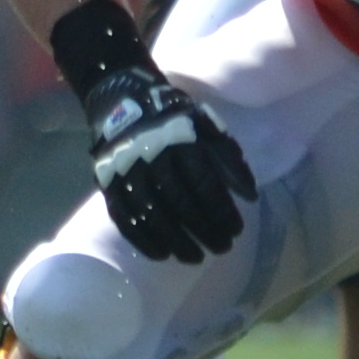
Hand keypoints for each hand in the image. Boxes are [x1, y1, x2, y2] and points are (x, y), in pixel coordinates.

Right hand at [83, 64, 253, 262]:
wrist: (122, 100)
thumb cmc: (174, 116)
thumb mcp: (206, 125)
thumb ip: (229, 158)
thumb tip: (250, 196)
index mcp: (180, 141)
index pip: (203, 183)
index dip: (221, 210)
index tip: (236, 230)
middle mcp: (151, 157)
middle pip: (179, 203)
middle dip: (203, 230)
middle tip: (222, 248)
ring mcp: (126, 173)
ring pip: (151, 214)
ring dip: (176, 241)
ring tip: (195, 258)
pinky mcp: (108, 185)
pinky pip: (124, 219)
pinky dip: (143, 240)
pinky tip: (162, 254)